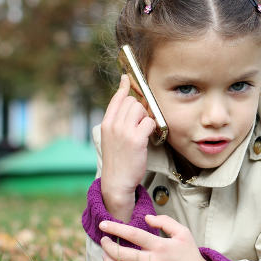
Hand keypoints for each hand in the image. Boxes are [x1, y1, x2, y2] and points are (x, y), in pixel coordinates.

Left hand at [99, 215, 223, 260]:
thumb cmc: (190, 255)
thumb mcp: (183, 233)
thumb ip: (165, 222)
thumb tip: (147, 218)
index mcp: (160, 246)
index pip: (133, 234)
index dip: (115, 228)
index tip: (103, 224)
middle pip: (121, 254)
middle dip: (107, 245)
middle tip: (104, 240)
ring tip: (106, 255)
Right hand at [100, 74, 155, 220]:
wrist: (117, 182)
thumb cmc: (119, 161)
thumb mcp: (112, 139)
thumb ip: (119, 122)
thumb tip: (131, 105)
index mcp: (106, 124)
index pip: (116, 99)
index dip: (124, 87)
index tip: (128, 78)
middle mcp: (113, 125)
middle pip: (132, 101)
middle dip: (141, 109)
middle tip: (143, 122)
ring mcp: (124, 131)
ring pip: (141, 109)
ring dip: (147, 118)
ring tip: (145, 132)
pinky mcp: (136, 139)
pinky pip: (150, 121)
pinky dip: (153, 128)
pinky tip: (150, 137)